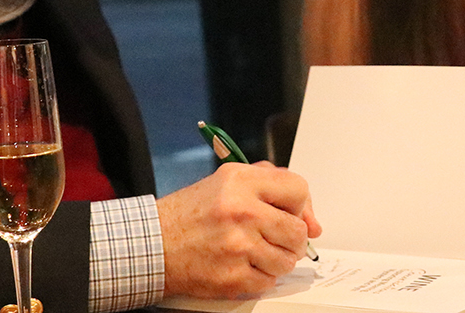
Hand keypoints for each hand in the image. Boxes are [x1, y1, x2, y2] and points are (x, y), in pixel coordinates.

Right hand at [158, 161, 321, 298]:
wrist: (154, 244)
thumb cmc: (189, 214)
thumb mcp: (227, 181)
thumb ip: (270, 185)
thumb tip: (310, 217)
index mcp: (240, 182)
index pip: (298, 189)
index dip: (301, 205)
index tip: (294, 214)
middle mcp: (241, 212)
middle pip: (298, 230)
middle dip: (293, 237)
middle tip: (277, 238)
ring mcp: (237, 247)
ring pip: (288, 260)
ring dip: (277, 259)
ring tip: (256, 252)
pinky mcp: (232, 277)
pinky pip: (269, 281)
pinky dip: (261, 277)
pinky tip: (243, 265)